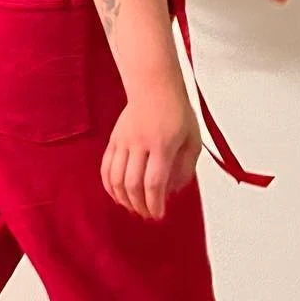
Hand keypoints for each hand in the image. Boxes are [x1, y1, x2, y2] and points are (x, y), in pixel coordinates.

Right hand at [101, 86, 201, 220]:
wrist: (154, 86)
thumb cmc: (176, 111)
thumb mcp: (193, 139)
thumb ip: (186, 167)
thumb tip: (174, 191)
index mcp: (163, 144)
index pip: (154, 182)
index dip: (154, 203)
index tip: (159, 214)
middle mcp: (140, 143)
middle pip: (133, 183)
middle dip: (139, 205)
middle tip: (147, 214)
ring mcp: (124, 141)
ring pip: (116, 178)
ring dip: (123, 198)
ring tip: (133, 206)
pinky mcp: (114, 139)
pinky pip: (106, 167)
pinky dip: (109, 184)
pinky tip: (117, 194)